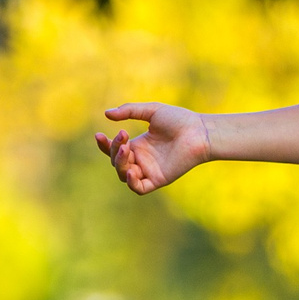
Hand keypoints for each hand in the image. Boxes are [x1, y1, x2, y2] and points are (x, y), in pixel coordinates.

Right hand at [95, 103, 212, 194]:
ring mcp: (149, 171)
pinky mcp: (158, 179)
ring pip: (124, 175)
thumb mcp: (151, 111)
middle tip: (124, 137)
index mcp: (139, 146)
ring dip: (120, 163)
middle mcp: (142, 160)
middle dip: (115, 150)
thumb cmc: (180, 120)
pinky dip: (131, 182)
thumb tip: (106, 114)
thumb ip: (129, 111)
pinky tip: (131, 170)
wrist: (199, 131)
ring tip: (126, 149)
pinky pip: (139, 188)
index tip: (99, 135)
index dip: (105, 145)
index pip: (114, 150)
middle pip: (116, 162)